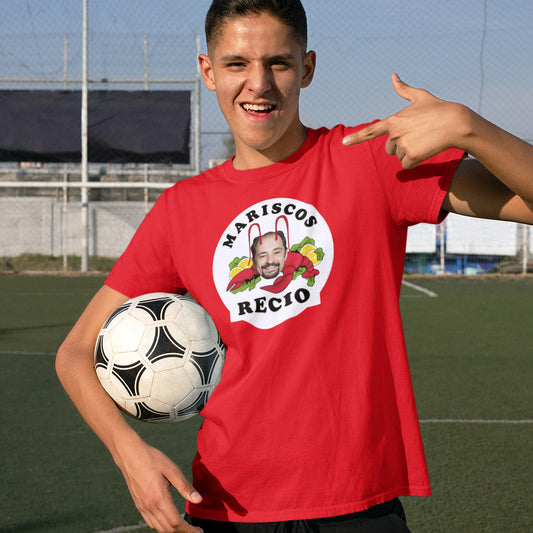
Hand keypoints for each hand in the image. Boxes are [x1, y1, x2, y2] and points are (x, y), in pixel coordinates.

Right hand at [116, 437, 203, 532]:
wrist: (130, 455)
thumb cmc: (152, 459)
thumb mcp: (172, 469)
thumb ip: (185, 487)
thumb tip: (199, 500)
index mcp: (159, 498)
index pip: (176, 522)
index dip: (189, 530)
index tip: (199, 531)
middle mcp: (149, 506)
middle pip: (168, 529)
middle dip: (183, 532)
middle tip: (194, 529)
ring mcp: (142, 507)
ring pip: (159, 528)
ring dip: (172, 530)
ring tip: (184, 526)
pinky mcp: (138, 504)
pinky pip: (151, 522)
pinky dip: (162, 525)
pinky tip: (168, 519)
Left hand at [342, 73, 469, 167]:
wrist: (456, 122)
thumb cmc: (439, 109)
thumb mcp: (420, 96)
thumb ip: (403, 89)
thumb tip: (393, 75)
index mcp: (394, 120)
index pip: (371, 130)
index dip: (356, 137)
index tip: (344, 142)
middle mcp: (395, 133)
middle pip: (389, 149)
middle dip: (401, 146)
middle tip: (418, 136)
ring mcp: (403, 145)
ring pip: (399, 157)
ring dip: (409, 153)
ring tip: (424, 141)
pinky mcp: (412, 156)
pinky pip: (407, 165)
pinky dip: (415, 162)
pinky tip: (426, 150)